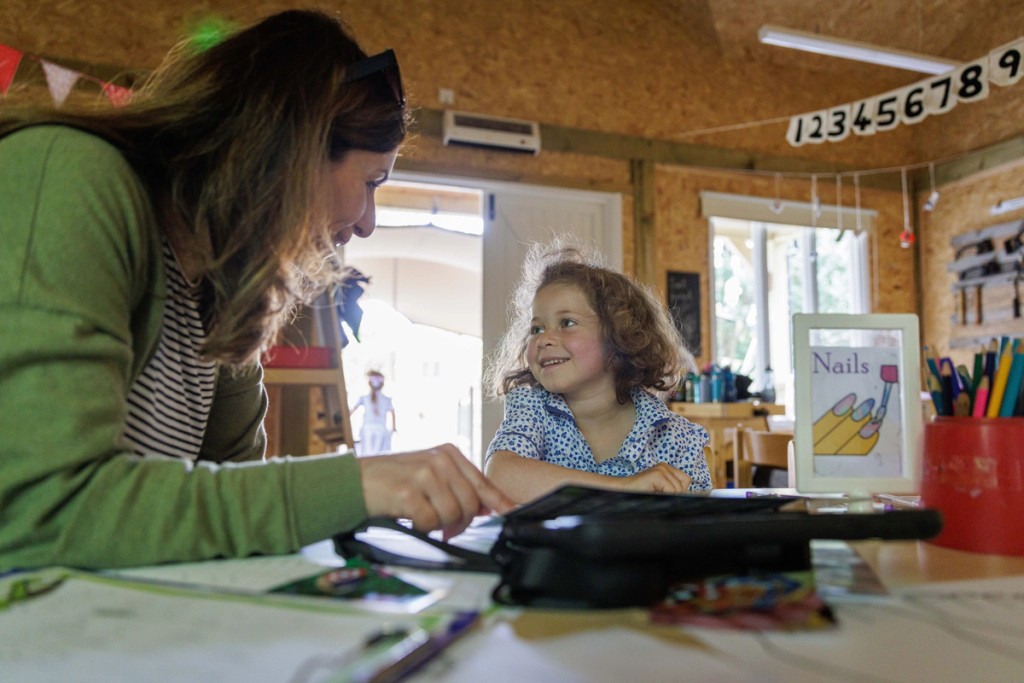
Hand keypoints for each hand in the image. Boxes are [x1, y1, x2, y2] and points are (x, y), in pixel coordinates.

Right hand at [358, 444, 514, 538]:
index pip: (482, 483)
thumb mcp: (428, 474)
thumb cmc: (391, 480)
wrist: (353, 480)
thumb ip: (457, 486)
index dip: (499, 503)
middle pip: (471, 504)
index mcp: (448, 453)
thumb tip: (489, 507)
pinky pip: (430, 522)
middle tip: (446, 528)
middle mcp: (439, 460)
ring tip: (424, 520)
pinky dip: (422, 528)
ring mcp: (424, 474)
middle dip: (461, 523)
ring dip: (440, 526)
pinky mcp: (408, 492)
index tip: (511, 513)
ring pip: (453, 515)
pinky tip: (411, 520)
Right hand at [621, 462, 690, 493]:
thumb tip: (692, 497)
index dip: (680, 491)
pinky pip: (671, 491)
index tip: (666, 495)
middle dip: (675, 495)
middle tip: (659, 495)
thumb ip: (672, 490)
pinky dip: (664, 496)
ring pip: (678, 490)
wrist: (622, 492)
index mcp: (666, 468)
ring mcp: (661, 469)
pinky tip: (652, 493)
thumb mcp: (660, 490)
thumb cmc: (640, 493)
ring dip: (668, 497)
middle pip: (684, 485)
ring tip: (654, 494)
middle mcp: (665, 466)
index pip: (686, 480)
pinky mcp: (657, 474)